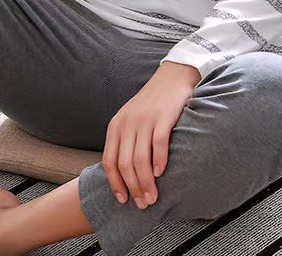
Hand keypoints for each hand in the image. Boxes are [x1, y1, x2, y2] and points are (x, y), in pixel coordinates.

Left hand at [102, 61, 199, 208]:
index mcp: (116, 125)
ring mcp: (145, 119)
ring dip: (146, 183)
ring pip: (140, 159)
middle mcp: (127, 122)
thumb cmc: (151, 103)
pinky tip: (162, 174)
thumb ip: (125, 140)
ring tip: (153, 197)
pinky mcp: (163, 117)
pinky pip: (158, 144)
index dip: (114, 184)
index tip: (122, 200)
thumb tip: (124, 174)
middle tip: (143, 204)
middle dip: (133, 188)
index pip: (109, 161)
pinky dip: (159, 162)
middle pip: (125, 164)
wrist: (172, 76)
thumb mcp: (130, 119)